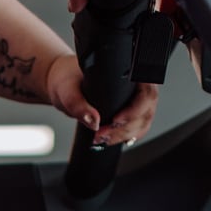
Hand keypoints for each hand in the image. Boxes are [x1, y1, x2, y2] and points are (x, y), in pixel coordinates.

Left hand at [43, 51, 161, 147]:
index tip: (116, 120)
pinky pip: (137, 127)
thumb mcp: (68, 91)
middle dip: (126, 128)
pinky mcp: (130, 111)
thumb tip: (94, 121)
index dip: (136, 109)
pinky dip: (124, 136)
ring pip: (143, 122)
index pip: (146, 91)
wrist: (64, 84)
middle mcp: (136, 84)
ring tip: (102, 139)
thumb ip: (78, 105)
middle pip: (146, 110)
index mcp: (128, 70)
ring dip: (124, 135)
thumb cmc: (68, 79)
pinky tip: (109, 138)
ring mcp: (135, 99)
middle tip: (102, 135)